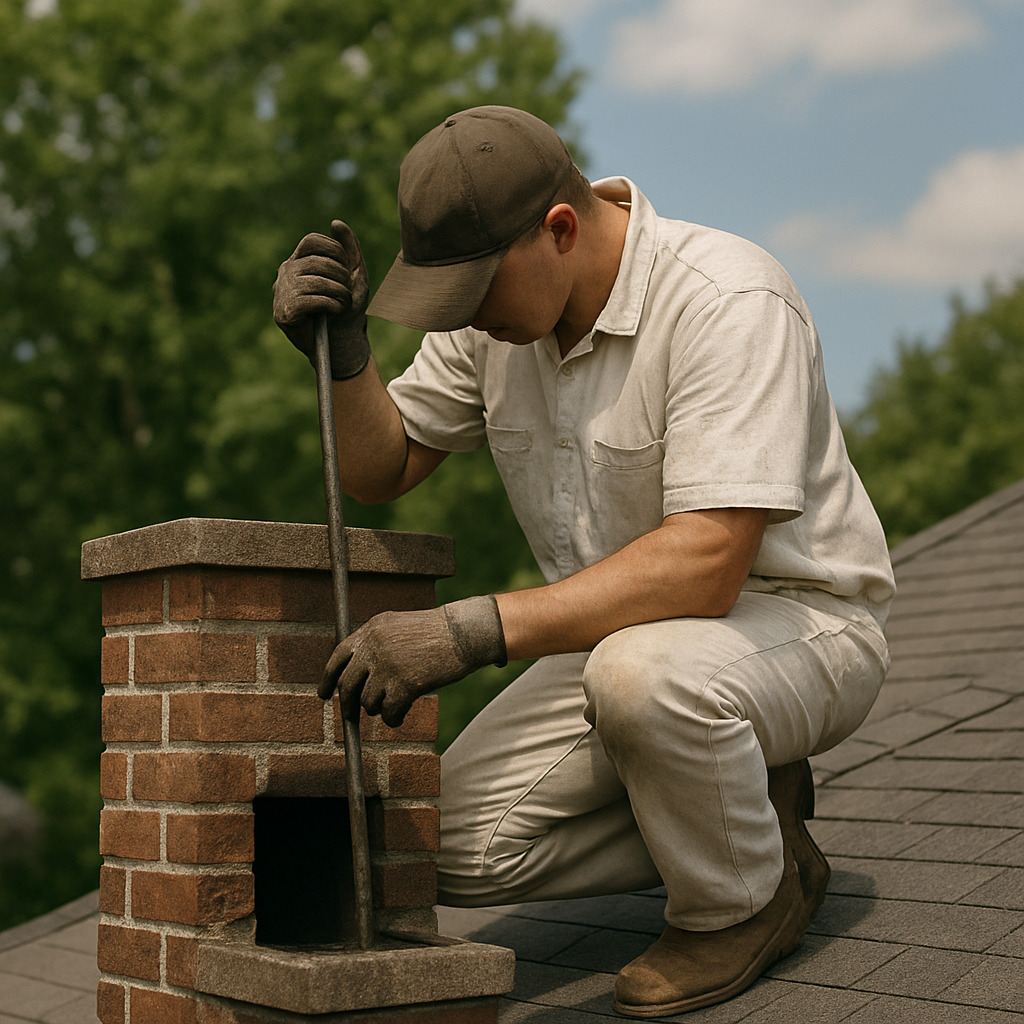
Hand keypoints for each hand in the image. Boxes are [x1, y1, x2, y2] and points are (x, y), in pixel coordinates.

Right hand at [273, 220, 370, 378]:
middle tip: (347, 292)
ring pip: (318, 282)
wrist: (340, 342)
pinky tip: (335, 312)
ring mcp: (282, 292)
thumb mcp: (353, 274)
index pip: (312, 240)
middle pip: (319, 262)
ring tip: (344, 304)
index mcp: (298, 260)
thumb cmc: (346, 307)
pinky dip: (333, 306)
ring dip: (341, 294)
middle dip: (342, 277)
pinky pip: (313, 300)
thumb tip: (336, 223)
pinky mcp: (284, 313)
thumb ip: (348, 247)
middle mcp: (286, 272)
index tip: (346, 270)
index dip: (335, 251)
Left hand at [320, 596, 506, 726]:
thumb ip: (376, 644)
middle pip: (347, 684)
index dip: (327, 677)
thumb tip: (357, 674)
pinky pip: (389, 712)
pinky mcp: (405, 684)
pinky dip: (393, 718)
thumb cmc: (438, 632)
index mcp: (372, 629)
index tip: (323, 693)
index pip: (338, 655)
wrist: (465, 632)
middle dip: (347, 703)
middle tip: (349, 714)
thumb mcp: (400, 627)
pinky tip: (400, 716)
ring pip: (368, 701)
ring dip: (378, 708)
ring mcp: (388, 665)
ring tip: (394, 705)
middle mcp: (375, 646)